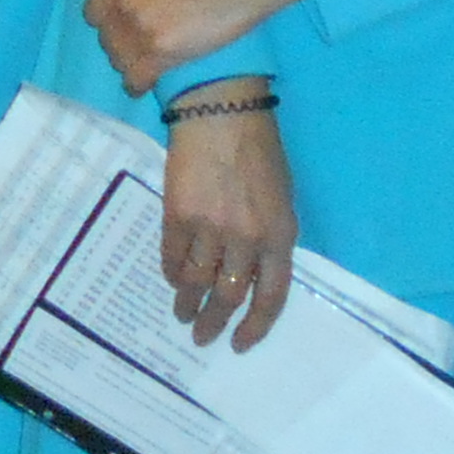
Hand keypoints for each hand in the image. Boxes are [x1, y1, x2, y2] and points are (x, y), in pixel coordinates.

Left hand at [78, 0, 308, 93]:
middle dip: (117, 37)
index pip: (94, 8)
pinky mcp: (164, 54)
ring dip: (126, 59)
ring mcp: (142, 31)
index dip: (107, 14)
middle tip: (136, 38)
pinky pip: (137, 78)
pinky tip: (141, 84)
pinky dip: (136, 83)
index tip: (121, 18)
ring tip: (141, 59)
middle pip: (106, 35)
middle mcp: (124, 5)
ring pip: (118, 58)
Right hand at [157, 91, 292, 347]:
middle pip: (230, 296)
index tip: (239, 343)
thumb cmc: (260, 151)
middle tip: (203, 338)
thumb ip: (271, 238)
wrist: (222, 109)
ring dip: (188, 303)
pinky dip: (171, 273)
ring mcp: (210, 228)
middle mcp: (246, 239)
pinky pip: (172, 256)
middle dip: (215, 323)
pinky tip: (171, 279)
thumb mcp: (282, 198)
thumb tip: (253, 272)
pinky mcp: (177, 215)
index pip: (270, 297)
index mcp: (280, 236)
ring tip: (183, 314)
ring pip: (196, 282)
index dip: (255, 327)